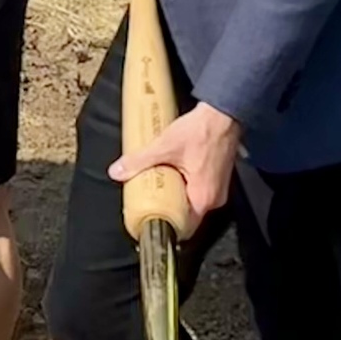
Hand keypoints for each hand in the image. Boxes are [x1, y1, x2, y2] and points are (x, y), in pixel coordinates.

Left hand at [110, 101, 243, 231]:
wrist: (223, 113)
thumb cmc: (200, 131)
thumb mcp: (164, 146)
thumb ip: (139, 161)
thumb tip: (116, 172)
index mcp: (204, 198)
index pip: (183, 226)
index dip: (165, 223)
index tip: (148, 219)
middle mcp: (215, 198)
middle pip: (186, 213)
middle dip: (166, 207)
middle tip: (147, 200)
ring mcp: (217, 187)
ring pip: (191, 200)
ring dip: (174, 194)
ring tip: (155, 185)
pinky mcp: (217, 176)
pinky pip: (197, 188)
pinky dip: (183, 184)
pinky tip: (170, 174)